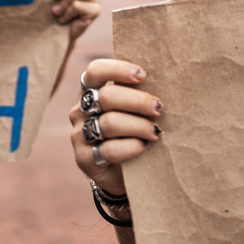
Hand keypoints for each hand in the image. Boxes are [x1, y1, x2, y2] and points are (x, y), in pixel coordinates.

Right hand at [69, 59, 162, 196]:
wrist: (124, 173)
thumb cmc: (134, 131)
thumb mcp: (134, 109)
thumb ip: (138, 94)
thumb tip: (164, 79)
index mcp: (91, 91)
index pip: (95, 71)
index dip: (118, 69)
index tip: (142, 75)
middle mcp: (81, 110)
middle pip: (106, 97)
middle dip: (138, 101)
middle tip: (158, 108)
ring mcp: (79, 134)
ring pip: (110, 123)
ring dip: (139, 126)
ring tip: (155, 131)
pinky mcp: (84, 159)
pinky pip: (110, 149)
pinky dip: (131, 147)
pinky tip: (143, 147)